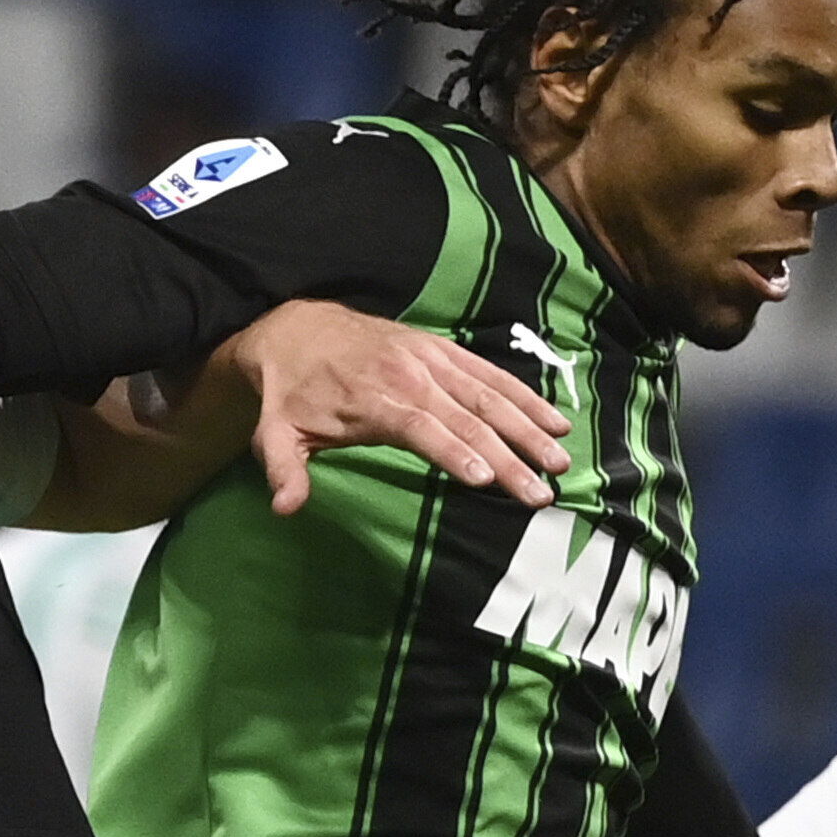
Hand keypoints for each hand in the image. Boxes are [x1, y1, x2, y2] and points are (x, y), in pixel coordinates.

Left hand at [212, 299, 571, 513]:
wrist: (295, 327)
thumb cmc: (291, 391)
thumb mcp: (276, 433)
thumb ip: (285, 471)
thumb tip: (284, 508)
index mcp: (375, 399)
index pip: (424, 428)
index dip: (455, 453)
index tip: (487, 479)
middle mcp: (411, 376)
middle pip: (468, 418)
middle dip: (509, 455)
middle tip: (540, 490)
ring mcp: (431, 359)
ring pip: (489, 394)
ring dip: (528, 426)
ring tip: (560, 457)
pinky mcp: (443, 350)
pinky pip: (490, 373)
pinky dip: (524, 395)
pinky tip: (554, 418)